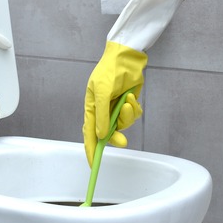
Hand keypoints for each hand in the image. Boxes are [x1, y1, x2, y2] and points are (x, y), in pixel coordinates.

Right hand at [82, 42, 145, 165]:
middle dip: (116, 137)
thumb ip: (101, 116)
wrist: (127, 57)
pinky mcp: (128, 105)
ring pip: (123, 125)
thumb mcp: (103, 92)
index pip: (89, 134)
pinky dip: (134, 109)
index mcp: (91, 107)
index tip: (93, 164)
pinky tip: (131, 97)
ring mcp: (116, 108)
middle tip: (123, 141)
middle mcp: (103, 110)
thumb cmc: (110, 71)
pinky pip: (133, 116)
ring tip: (128, 101)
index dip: (90, 150)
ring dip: (127, 116)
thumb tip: (101, 136)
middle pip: (107, 134)